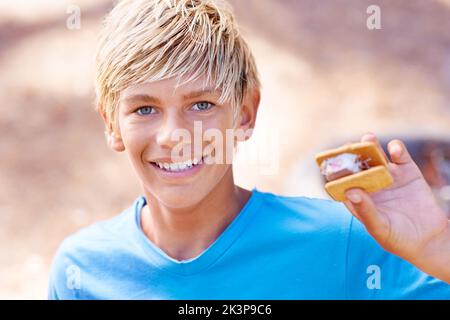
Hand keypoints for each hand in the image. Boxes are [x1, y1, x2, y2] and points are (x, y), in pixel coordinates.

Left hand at [343, 133, 449, 282]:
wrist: (429, 240)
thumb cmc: (398, 239)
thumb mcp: (380, 228)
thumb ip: (365, 211)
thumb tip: (350, 191)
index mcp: (357, 198)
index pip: (342, 181)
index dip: (336, 173)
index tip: (331, 166)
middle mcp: (370, 184)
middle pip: (357, 165)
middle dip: (352, 154)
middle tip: (348, 145)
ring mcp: (388, 176)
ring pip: (376, 156)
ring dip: (371, 146)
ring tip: (368, 138)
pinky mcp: (407, 172)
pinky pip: (400, 156)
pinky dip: (397, 149)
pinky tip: (394, 149)